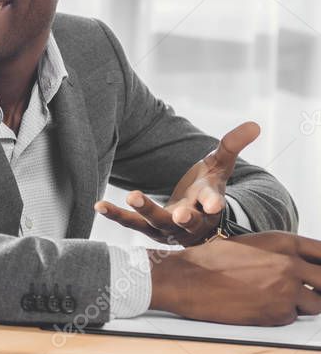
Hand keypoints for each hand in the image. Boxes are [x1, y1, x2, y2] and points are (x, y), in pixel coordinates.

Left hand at [95, 121, 259, 244]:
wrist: (194, 218)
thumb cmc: (207, 188)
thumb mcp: (219, 166)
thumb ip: (231, 145)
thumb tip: (255, 124)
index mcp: (209, 203)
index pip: (214, 203)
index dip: (214, 203)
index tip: (214, 205)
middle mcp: (191, 220)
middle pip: (187, 220)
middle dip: (183, 217)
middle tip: (179, 213)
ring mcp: (169, 228)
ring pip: (156, 222)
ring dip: (144, 211)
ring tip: (132, 195)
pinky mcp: (148, 229)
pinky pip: (131, 223)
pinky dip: (116, 215)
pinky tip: (98, 205)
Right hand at [148, 231, 320, 324]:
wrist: (186, 279)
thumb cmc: (212, 261)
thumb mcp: (252, 245)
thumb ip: (282, 253)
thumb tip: (303, 266)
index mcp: (284, 242)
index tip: (318, 272)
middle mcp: (290, 264)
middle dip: (320, 288)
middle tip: (308, 291)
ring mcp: (286, 290)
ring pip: (317, 304)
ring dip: (302, 304)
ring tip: (276, 298)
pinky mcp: (278, 313)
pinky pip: (293, 317)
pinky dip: (281, 315)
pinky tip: (259, 306)